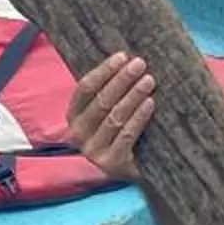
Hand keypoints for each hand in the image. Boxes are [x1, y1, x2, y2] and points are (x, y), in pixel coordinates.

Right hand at [65, 51, 153, 180]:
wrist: (136, 169)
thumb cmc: (123, 130)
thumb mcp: (110, 110)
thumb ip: (110, 90)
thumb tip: (127, 58)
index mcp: (73, 116)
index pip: (84, 89)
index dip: (103, 71)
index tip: (123, 56)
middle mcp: (77, 134)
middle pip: (101, 101)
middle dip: (122, 80)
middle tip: (140, 64)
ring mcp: (93, 151)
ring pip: (114, 117)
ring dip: (133, 95)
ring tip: (149, 80)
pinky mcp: (111, 164)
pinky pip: (126, 135)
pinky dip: (139, 117)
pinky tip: (150, 103)